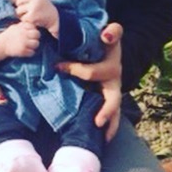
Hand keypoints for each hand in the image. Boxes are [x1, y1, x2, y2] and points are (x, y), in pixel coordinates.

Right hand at [2, 20, 40, 56]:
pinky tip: (27, 52)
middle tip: (32, 40)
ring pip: (36, 43)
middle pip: (37, 34)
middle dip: (36, 37)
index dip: (33, 30)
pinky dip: (30, 53)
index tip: (30, 33)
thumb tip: (34, 25)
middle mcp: (24, 34)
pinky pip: (32, 52)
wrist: (1, 44)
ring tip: (30, 46)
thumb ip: (25, 25)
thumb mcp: (17, 26)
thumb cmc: (10, 35)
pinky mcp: (22, 51)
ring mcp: (23, 43)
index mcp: (22, 27)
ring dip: (34, 45)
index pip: (34, 27)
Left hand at [15, 0, 59, 35]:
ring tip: (33, 15)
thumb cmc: (43, 8)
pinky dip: (26, 21)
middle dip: (22, 9)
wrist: (55, 18)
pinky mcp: (32, 16)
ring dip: (23, 15)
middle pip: (18, 4)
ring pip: (18, 11)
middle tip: (32, 11)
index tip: (30, 5)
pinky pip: (23, 19)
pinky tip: (34, 20)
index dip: (23, 3)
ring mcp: (34, 6)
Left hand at [56, 22, 122, 140]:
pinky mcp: (110, 99)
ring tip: (103, 139)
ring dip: (110, 124)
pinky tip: (103, 140)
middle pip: (113, 97)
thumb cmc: (105, 42)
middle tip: (97, 122)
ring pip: (115, 110)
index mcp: (111, 65)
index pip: (92, 73)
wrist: (112, 48)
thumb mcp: (110, 33)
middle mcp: (114, 81)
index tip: (57, 67)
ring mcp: (113, 92)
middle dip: (107, 110)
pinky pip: (112, 115)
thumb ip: (112, 31)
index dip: (75, 69)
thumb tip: (106, 35)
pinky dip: (109, 127)